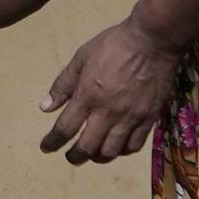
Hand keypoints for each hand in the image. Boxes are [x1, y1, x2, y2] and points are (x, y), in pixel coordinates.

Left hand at [39, 17, 185, 165]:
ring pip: (111, 152)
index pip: (64, 129)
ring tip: (93, 153)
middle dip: (74, 157)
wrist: (153, 41)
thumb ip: (63, 85)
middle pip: (87, 147)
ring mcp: (130, 117)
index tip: (46, 147)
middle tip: (71, 156)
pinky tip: (118, 146)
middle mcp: (107, 112)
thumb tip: (45, 107)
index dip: (52, 142)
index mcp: (87, 96)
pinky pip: (134, 146)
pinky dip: (122, 151)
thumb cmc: (114, 45)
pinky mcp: (149, 118)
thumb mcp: (81, 58)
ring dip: (98, 157)